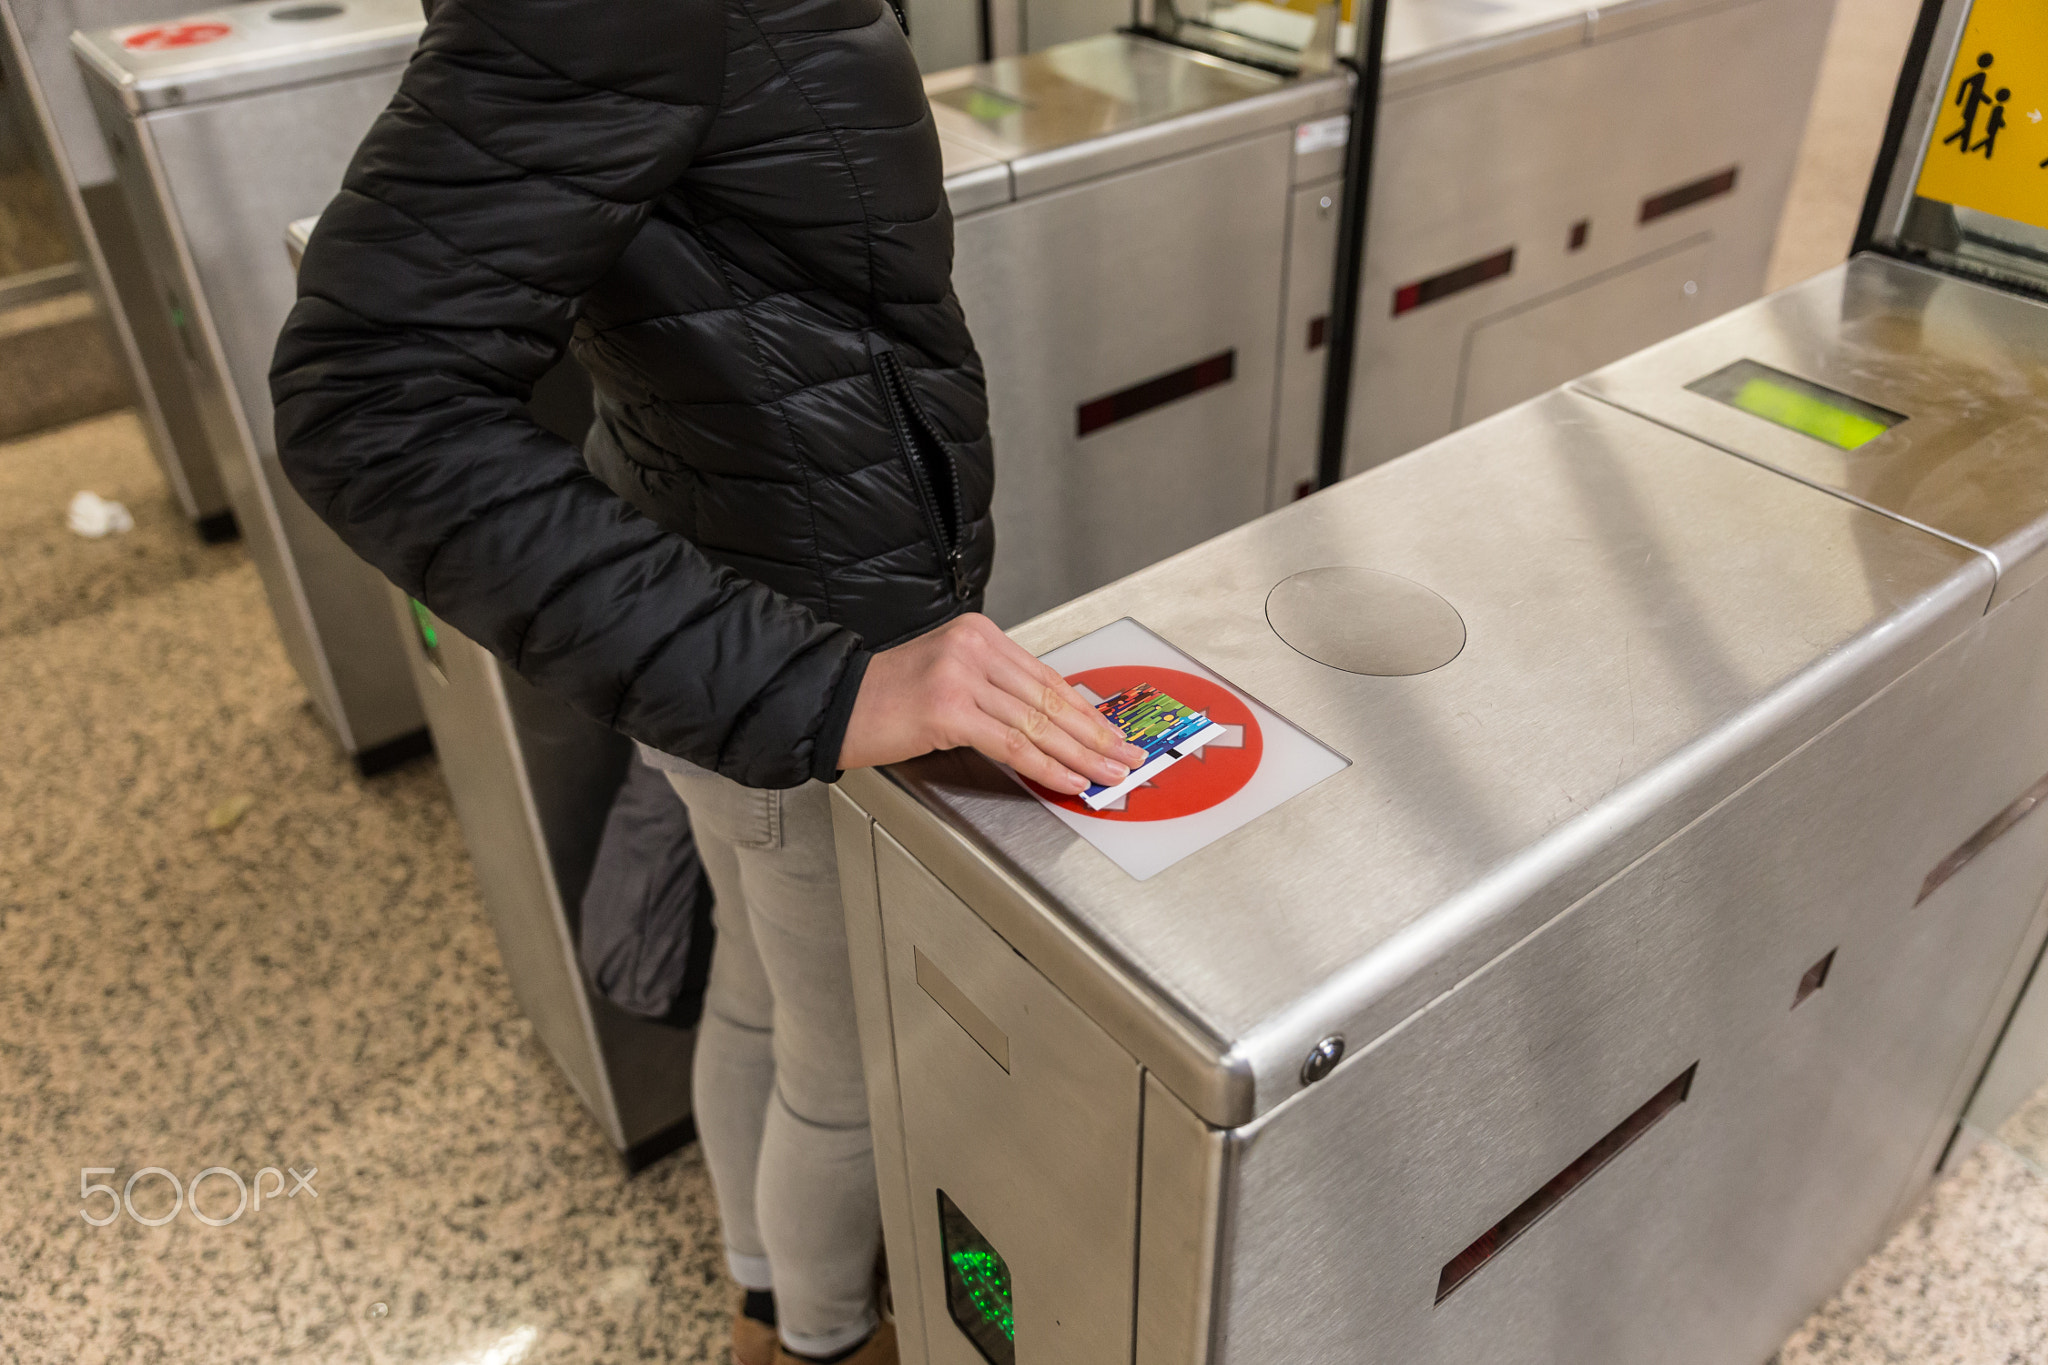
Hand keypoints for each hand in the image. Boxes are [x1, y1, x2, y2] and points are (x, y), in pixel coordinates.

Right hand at [837, 614, 1147, 794]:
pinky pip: (1012, 743)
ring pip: (1037, 723)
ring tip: (1107, 773)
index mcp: (979, 634)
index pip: (1046, 677)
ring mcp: (961, 675)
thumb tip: (1049, 723)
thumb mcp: (948, 676)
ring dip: (1080, 755)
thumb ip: (995, 690)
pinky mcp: (948, 708)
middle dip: (1095, 734)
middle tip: (1126, 756)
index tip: (1112, 733)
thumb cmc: (886, 698)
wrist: (834, 703)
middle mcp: (974, 647)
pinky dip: (1046, 765)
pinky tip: (1068, 778)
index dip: (1085, 712)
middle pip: (1049, 698)